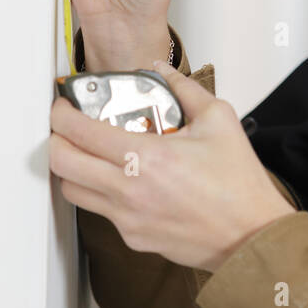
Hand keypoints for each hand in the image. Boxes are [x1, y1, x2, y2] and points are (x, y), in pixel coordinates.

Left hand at [49, 62, 295, 273]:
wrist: (251, 234)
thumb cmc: (239, 184)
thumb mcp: (219, 120)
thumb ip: (185, 89)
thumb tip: (162, 71)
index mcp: (147, 157)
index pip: (79, 132)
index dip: (62, 114)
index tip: (63, 106)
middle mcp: (128, 190)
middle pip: (62, 164)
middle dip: (55, 140)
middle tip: (66, 128)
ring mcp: (127, 218)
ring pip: (74, 191)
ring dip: (73, 168)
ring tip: (90, 153)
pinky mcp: (132, 237)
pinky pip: (101, 211)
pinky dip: (102, 191)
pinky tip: (123, 178)